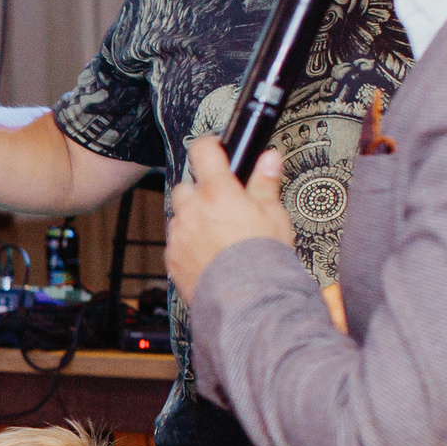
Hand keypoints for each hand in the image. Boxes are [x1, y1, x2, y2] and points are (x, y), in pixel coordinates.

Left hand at [165, 135, 294, 307]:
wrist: (245, 300)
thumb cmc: (263, 259)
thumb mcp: (274, 215)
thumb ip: (266, 184)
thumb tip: (269, 159)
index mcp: (218, 192)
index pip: (204, 151)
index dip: (209, 146)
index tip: (214, 148)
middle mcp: (193, 210)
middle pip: (187, 187)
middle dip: (201, 192)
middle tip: (222, 205)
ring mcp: (180, 234)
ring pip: (179, 216)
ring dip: (192, 219)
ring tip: (217, 234)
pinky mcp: (172, 258)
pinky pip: (176, 242)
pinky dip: (187, 244)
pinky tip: (208, 254)